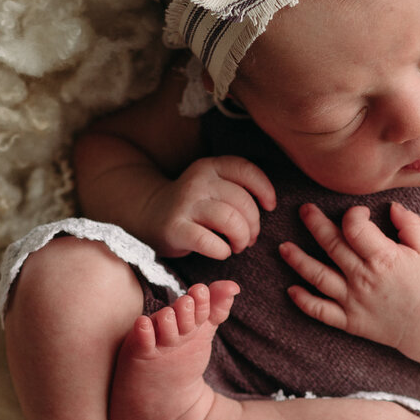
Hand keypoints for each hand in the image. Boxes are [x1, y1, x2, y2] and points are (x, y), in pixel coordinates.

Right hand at [143, 157, 276, 258]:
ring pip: (230, 220)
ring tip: (238, 246)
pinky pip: (209, 242)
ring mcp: (185, 204)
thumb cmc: (192, 205)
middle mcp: (198, 182)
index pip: (245, 169)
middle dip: (254, 224)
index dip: (264, 189)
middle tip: (250, 238)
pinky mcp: (176, 228)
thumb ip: (236, 186)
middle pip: (242, 201)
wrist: (149, 215)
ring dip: (241, 238)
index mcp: (209, 167)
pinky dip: (222, 251)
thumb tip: (269, 204)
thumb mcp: (211, 184)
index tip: (270, 206)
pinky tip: (222, 252)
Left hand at [280, 203, 419, 356]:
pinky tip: (291, 290)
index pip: (355, 228)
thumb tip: (391, 206)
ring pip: (319, 276)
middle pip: (332, 245)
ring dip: (298, 260)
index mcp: (384, 258)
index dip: (353, 214)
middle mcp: (364, 278)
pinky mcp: (349, 321)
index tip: (358, 214)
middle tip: (304, 210)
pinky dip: (304, 301)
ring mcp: (354, 301)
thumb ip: (410, 224)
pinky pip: (321, 311)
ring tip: (283, 247)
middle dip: (315, 224)